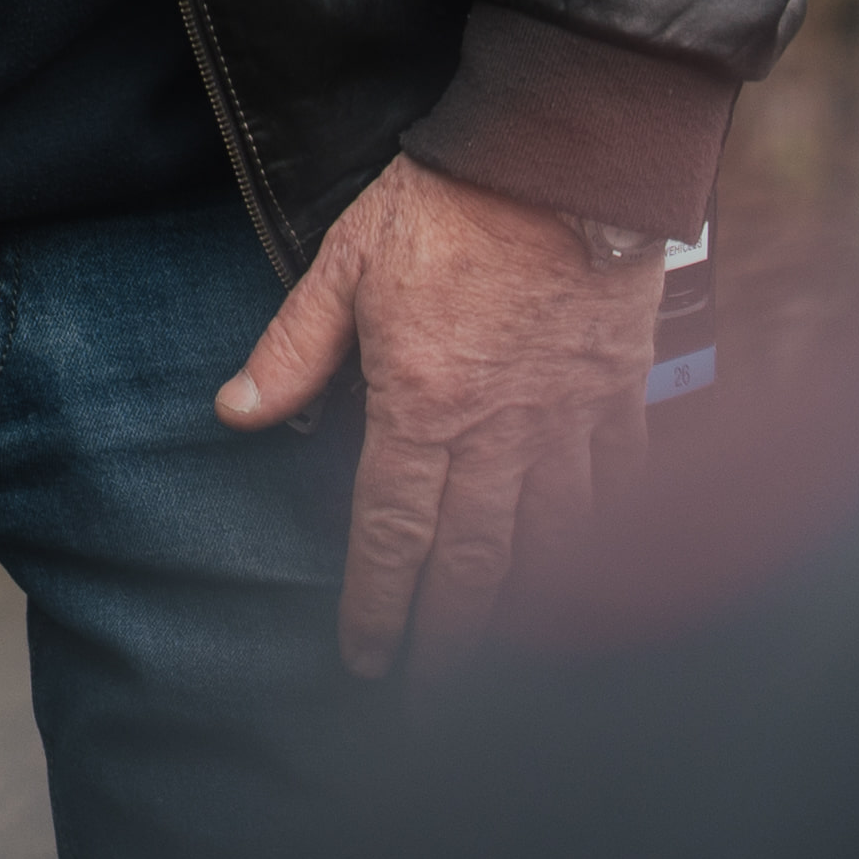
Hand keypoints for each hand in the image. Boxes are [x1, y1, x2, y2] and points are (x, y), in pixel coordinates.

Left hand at [216, 153, 663, 677]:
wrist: (565, 153)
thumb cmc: (445, 203)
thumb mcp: (342, 264)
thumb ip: (293, 349)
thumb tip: (237, 413)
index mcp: (422, 406)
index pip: (392, 532)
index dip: (379, 605)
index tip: (368, 662)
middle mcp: (500, 433)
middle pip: (475, 562)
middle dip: (452, 641)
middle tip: (437, 705)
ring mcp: (569, 418)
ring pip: (553, 541)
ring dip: (530, 611)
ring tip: (512, 667)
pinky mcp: (622, 391)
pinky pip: (620, 485)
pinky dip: (609, 539)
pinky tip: (601, 579)